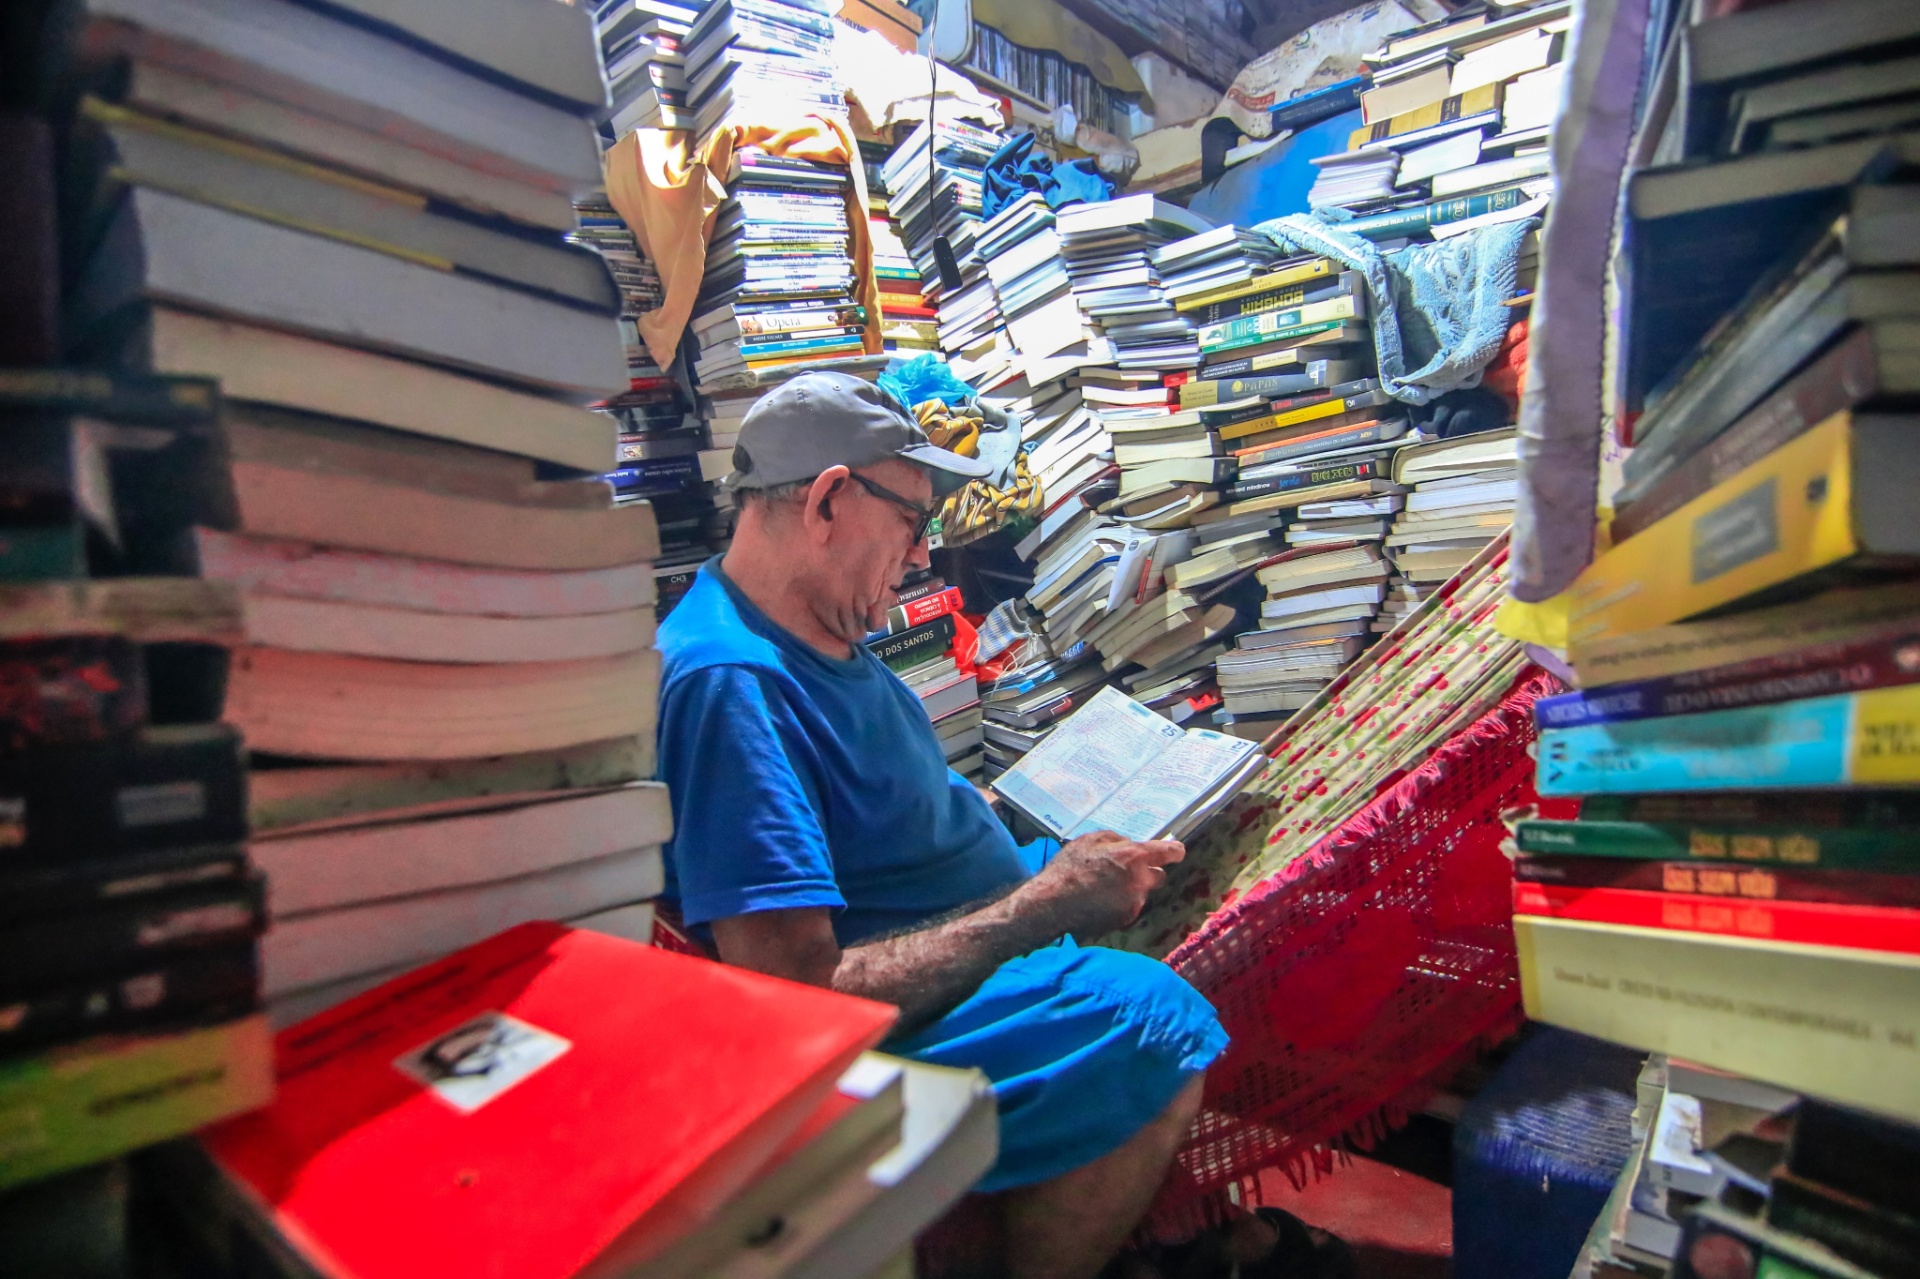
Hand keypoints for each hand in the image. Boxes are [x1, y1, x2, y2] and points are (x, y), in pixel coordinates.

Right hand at [1017, 830, 1185, 939]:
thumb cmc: (1069, 868)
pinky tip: (1099, 901)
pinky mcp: (1125, 920)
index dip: (1174, 851)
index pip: (1170, 852)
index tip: (1174, 852)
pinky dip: (1120, 903)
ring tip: (1104, 887)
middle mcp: (1141, 882)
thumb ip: (1115, 840)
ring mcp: (1134, 904)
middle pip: (1159, 876)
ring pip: (1141, 893)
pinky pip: (1129, 907)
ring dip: (1131, 888)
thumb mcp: (1088, 840)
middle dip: (1147, 872)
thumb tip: (1127, 844)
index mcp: (1135, 857)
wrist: (1052, 906)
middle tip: (1126, 869)